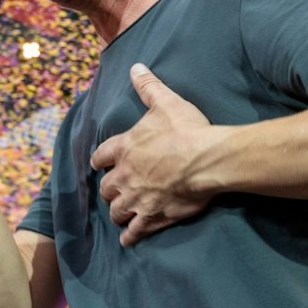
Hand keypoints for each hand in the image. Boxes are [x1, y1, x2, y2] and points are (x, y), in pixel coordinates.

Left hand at [90, 64, 223, 245]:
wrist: (207, 160)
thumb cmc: (187, 130)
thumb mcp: (166, 103)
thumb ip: (148, 87)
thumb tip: (136, 67)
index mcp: (124, 148)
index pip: (101, 157)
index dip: (100, 162)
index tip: (101, 165)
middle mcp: (125, 176)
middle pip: (107, 189)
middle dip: (110, 190)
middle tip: (115, 191)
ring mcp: (138, 199)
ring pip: (117, 211)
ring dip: (118, 212)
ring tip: (121, 214)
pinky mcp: (153, 216)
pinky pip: (135, 231)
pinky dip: (130, 236)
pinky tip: (127, 240)